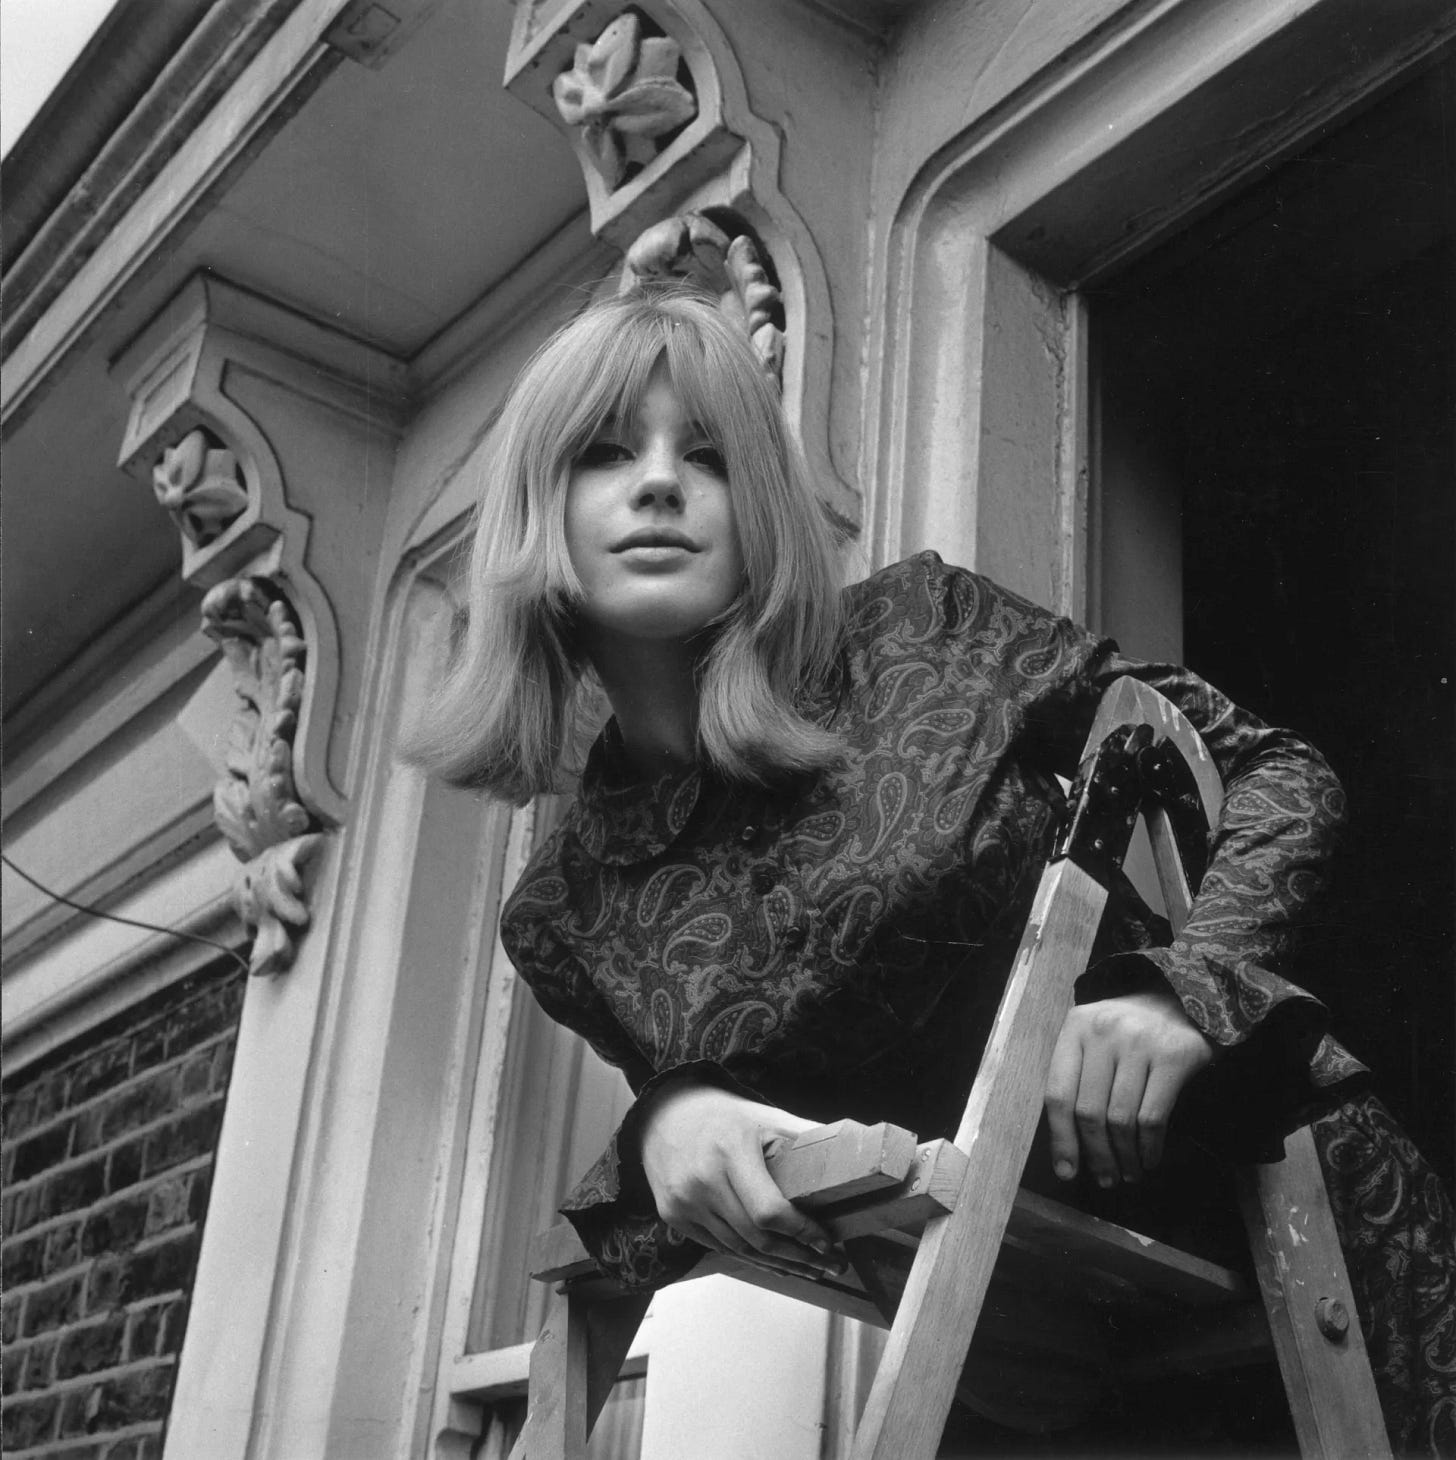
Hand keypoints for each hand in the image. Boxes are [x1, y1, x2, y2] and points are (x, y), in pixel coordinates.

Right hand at [637, 1081, 843, 1280]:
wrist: (664, 1114)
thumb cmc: (723, 1115)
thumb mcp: (765, 1115)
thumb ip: (805, 1135)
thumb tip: (856, 1149)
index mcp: (731, 1150)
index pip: (769, 1210)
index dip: (802, 1233)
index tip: (828, 1243)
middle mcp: (703, 1180)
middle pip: (756, 1237)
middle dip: (799, 1257)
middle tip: (831, 1264)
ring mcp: (684, 1202)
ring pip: (740, 1249)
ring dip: (779, 1265)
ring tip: (811, 1269)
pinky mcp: (674, 1216)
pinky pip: (720, 1247)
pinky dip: (751, 1258)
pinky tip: (776, 1263)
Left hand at [1045, 987, 1213, 1186]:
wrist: (1182, 996)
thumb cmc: (1129, 1027)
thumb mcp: (1094, 1037)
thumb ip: (1078, 1076)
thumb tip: (1068, 1144)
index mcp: (1075, 1028)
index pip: (1057, 1093)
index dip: (1060, 1138)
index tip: (1066, 1171)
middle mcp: (1103, 1032)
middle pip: (1089, 1111)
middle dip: (1096, 1155)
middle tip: (1105, 1180)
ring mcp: (1139, 1043)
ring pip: (1120, 1119)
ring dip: (1124, 1157)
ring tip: (1128, 1174)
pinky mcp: (1173, 1056)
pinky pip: (1153, 1117)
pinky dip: (1149, 1147)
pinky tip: (1149, 1159)